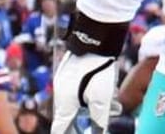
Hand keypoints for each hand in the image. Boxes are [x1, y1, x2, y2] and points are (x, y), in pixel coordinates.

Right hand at [51, 13, 127, 133]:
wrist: (94, 41)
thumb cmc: (98, 71)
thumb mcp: (102, 99)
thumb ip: (98, 119)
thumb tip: (99, 131)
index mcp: (65, 103)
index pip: (60, 127)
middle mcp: (60, 92)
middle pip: (66, 116)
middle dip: (76, 126)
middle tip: (83, 129)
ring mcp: (63, 81)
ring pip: (73, 103)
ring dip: (85, 111)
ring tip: (103, 113)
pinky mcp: (69, 73)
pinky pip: (75, 91)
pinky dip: (85, 99)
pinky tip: (101, 96)